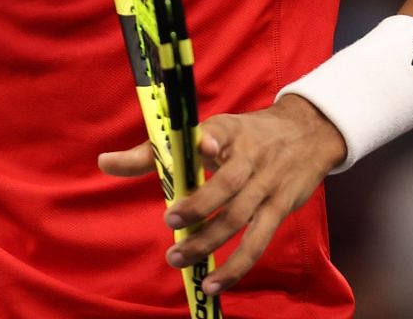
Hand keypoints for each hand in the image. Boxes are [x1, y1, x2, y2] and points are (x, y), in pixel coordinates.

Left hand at [96, 94, 346, 295]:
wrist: (308, 132)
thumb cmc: (245, 134)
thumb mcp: (210, 130)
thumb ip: (156, 150)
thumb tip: (103, 163)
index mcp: (229, 131)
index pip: (217, 132)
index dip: (211, 140)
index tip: (204, 145)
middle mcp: (250, 157)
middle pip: (227, 183)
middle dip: (199, 204)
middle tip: (169, 219)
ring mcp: (267, 185)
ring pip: (239, 217)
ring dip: (208, 241)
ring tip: (177, 258)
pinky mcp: (280, 209)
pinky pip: (257, 242)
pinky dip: (236, 266)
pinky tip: (213, 283)